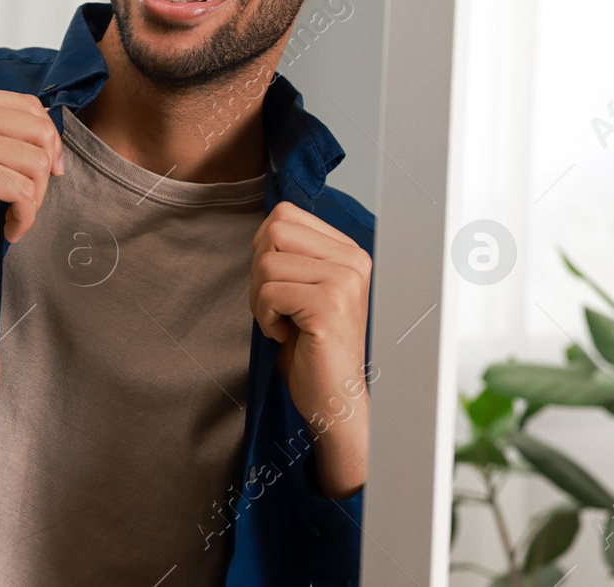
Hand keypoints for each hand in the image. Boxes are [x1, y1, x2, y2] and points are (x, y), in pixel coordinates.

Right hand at [0, 85, 63, 260]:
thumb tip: (44, 136)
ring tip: (15, 215)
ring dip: (36, 199)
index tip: (47, 168)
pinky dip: (24, 218)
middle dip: (46, 172)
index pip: (30, 106)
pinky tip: (8, 229)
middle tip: (31, 197)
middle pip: (41, 132)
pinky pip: (24, 193)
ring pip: (37, 164)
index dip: (48, 140)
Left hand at [249, 201, 371, 498]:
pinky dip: (264, 317)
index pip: (285, 215)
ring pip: (267, 262)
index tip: (278, 285)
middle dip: (259, 270)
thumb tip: (264, 227)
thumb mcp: (304, 288)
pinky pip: (270, 292)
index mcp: (349, 251)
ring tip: (281, 322)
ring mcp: (345, 282)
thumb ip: (293, 254)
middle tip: (275, 306)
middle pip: (274, 230)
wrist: (335, 399)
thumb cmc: (312, 347)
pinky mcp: (329, 307)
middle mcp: (354, 261)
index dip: (265, 248)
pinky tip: (285, 335)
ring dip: (259, 298)